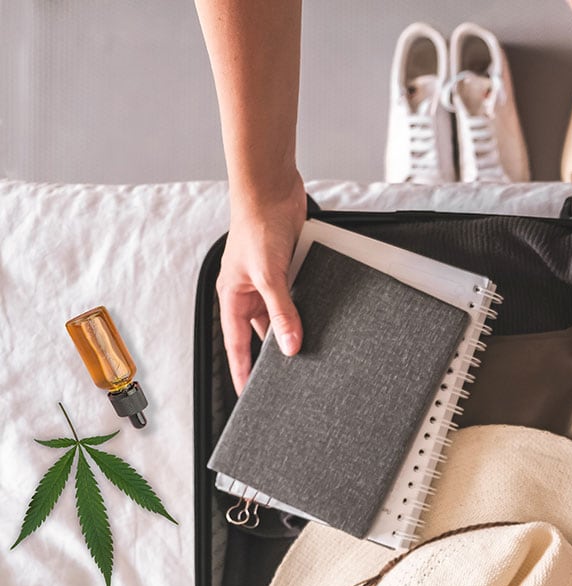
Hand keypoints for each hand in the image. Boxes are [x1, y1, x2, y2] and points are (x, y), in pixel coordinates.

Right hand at [216, 173, 306, 393]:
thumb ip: (281, 311)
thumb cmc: (257, 226)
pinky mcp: (290, 269)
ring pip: (283, 315)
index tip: (248, 395)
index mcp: (233, 297)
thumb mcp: (269, 275)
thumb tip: (291, 345)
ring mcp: (271, 281)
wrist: (273, 190)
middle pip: (262, 333)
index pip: (237, 344)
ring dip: (295, 328)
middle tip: (288, 380)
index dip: (243, 371)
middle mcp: (250, 292)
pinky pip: (299, 297)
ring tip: (311, 353)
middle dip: (273, 354)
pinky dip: (308, 308)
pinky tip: (323, 318)